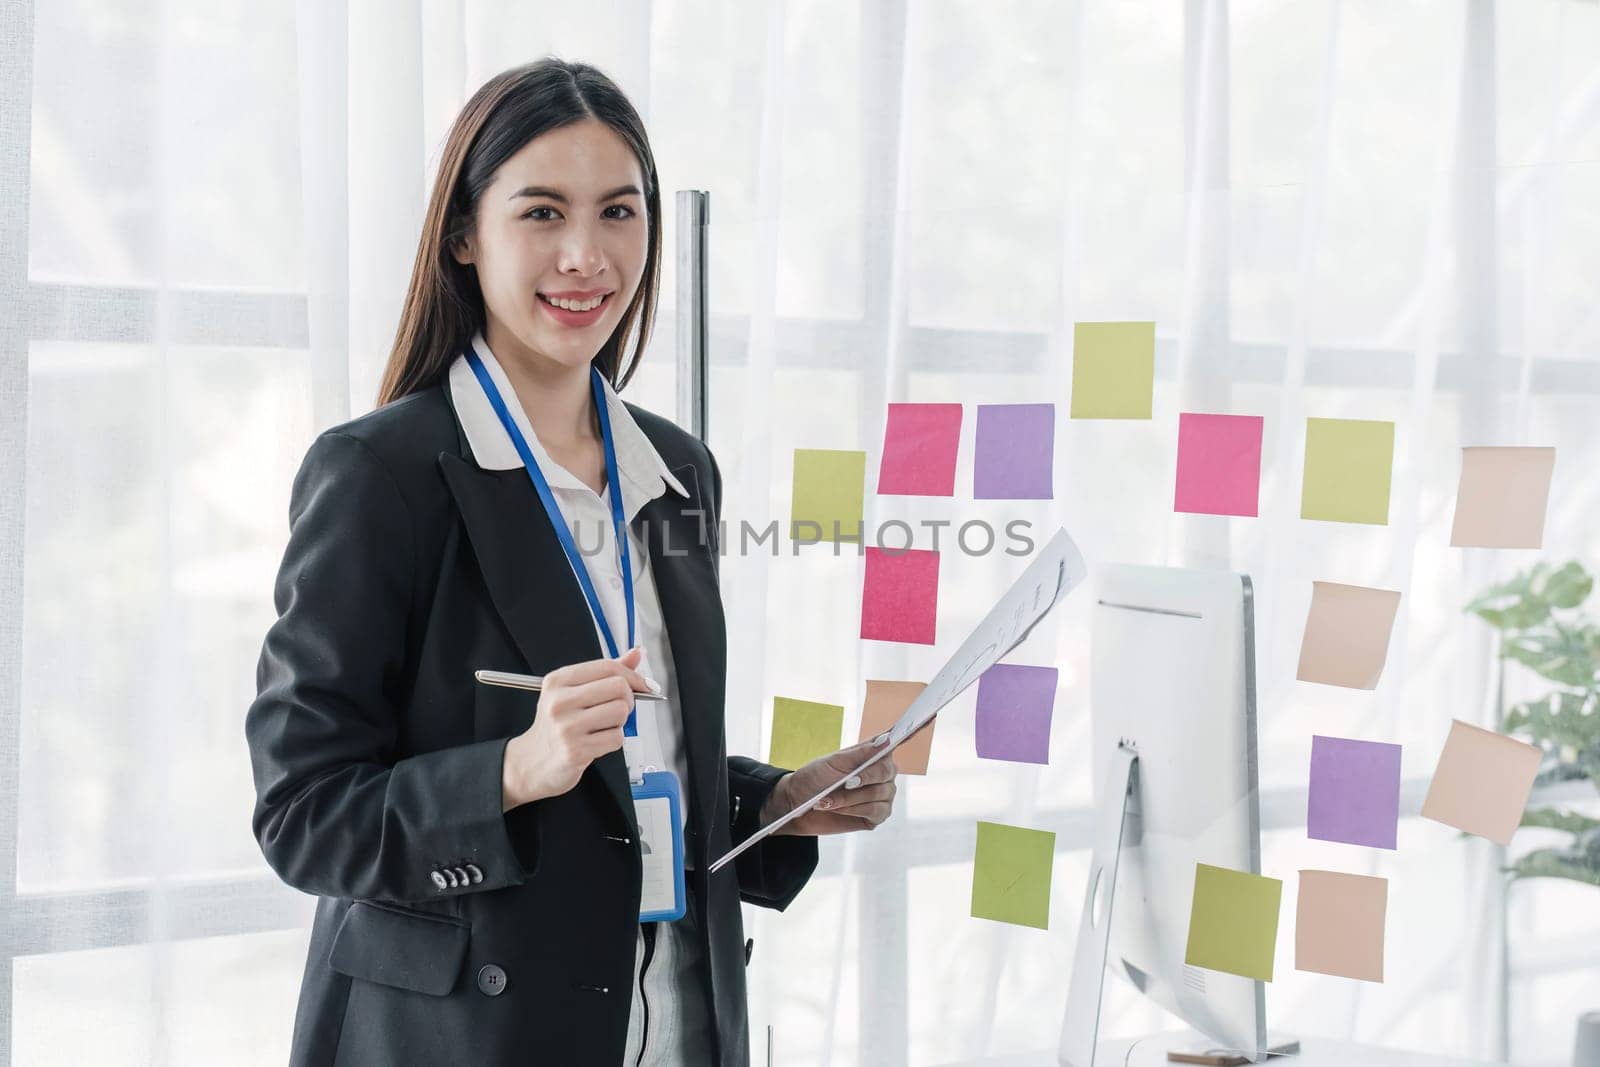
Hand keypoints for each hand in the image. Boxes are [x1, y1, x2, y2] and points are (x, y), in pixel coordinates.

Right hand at [501, 646, 658, 810]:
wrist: (533, 762)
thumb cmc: (556, 725)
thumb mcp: (572, 691)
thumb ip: (605, 673)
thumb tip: (636, 654)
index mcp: (558, 681)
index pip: (607, 667)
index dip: (633, 675)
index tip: (642, 685)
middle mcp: (560, 701)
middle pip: (618, 687)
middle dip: (628, 698)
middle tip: (617, 708)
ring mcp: (567, 726)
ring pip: (621, 711)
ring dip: (620, 721)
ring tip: (603, 726)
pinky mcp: (576, 750)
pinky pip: (616, 738)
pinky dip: (614, 740)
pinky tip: (597, 741)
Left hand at [760, 735, 898, 836]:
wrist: (799, 804)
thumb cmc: (815, 778)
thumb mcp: (834, 761)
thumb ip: (861, 753)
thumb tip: (886, 740)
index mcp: (873, 754)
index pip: (890, 744)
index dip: (898, 738)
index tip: (902, 734)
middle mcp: (883, 774)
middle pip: (886, 772)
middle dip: (863, 778)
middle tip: (845, 783)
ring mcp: (883, 795)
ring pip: (879, 793)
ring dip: (851, 798)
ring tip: (829, 799)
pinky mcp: (877, 815)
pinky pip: (876, 811)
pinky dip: (854, 810)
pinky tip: (839, 809)